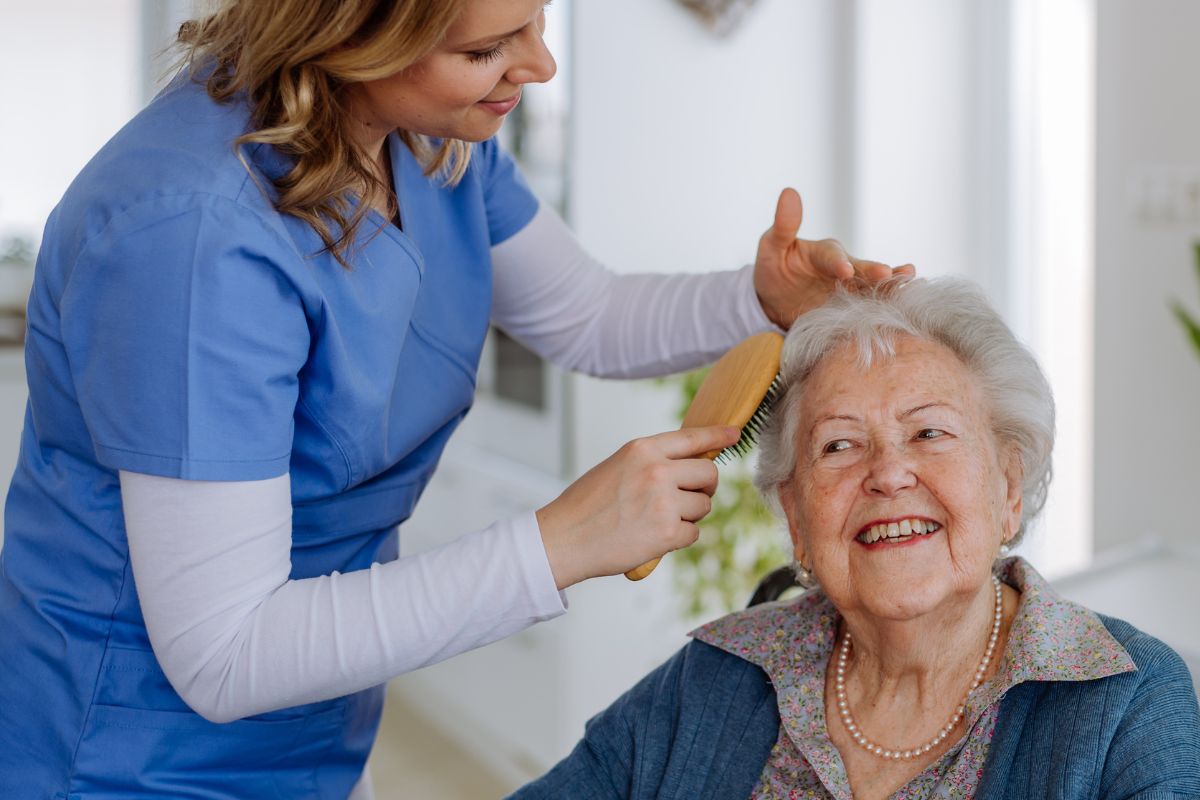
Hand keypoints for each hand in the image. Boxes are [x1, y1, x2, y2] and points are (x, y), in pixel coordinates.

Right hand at [536, 425, 739, 589]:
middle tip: (687, 498)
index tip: (734, 433)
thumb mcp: (617, 467)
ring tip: (657, 520)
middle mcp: (657, 470)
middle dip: (704, 488)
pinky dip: (678, 538)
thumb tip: (688, 466)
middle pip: (708, 474)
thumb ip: (651, 462)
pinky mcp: (668, 532)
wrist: (563, 539)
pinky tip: (653, 537)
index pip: (692, 438)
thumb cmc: (586, 506)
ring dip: (689, 516)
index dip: (718, 435)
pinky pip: (693, 533)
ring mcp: (664, 501)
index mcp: (642, 449)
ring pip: (703, 506)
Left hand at [753, 188, 914, 327]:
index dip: (839, 263)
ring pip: (874, 289)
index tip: (844, 270)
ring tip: (913, 285)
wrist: (776, 301)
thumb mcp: (772, 246)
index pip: (833, 256)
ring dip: (892, 288)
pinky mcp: (853, 312)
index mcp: (825, 253)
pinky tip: (907, 308)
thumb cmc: (775, 268)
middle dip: (875, 273)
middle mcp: (845, 270)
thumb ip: (783, 226)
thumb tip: (789, 192)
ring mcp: (851, 291)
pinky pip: (871, 310)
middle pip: (862, 271)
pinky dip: (887, 310)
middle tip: (888, 274)